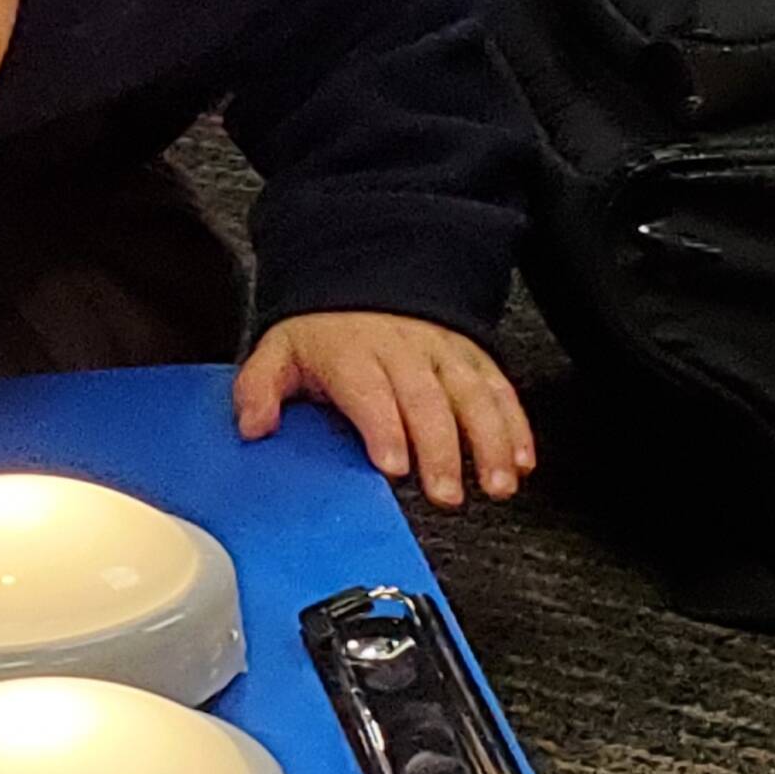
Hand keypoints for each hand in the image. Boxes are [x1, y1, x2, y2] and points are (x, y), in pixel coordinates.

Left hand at [234, 312, 533, 508]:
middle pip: (426, 401)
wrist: (365, 279)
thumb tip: (253, 425)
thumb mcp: (278, 352)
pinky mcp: (470, 358)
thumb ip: (259, 390)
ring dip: (490, 442)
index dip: (384, 428)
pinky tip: (522, 460)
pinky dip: (515, 425)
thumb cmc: (324, 332)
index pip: (369, 392)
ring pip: (472, 395)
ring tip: (496, 484)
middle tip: (446, 494)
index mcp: (351, 354)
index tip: (395, 465)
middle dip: (441, 450)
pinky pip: (499, 389)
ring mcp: (441, 353)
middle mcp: (402, 351)